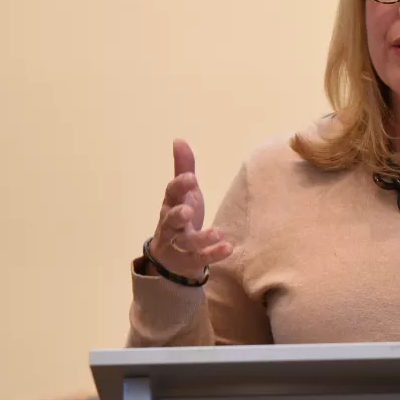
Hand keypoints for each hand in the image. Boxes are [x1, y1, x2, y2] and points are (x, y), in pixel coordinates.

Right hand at [147, 139, 233, 278]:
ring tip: (218, 232)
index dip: (179, 186)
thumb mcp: (183, 193)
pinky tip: (229, 248)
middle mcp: (171, 225)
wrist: (172, 257)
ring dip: (202, 237)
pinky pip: (202, 258)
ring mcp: (179, 245)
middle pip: (170, 220)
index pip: (171, 194)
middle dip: (177, 215)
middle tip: (188, 210)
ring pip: (187, 242)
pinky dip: (214, 254)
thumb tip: (179, 139)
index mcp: (170, 205)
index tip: (191, 177)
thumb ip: (183, 168)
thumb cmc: (181, 217)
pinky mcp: (191, 260)